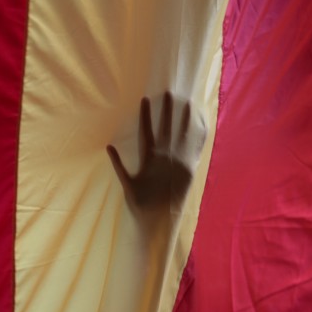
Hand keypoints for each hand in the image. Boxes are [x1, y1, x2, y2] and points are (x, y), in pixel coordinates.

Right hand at [107, 92, 205, 218]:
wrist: (163, 218)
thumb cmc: (142, 203)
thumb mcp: (127, 184)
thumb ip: (118, 164)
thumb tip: (108, 146)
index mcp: (150, 157)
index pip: (147, 130)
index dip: (145, 114)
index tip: (145, 99)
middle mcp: (167, 155)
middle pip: (167, 127)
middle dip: (167, 109)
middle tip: (168, 92)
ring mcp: (181, 160)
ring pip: (184, 133)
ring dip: (185, 117)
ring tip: (187, 102)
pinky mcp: (192, 168)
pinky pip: (198, 148)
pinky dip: (200, 135)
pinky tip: (203, 123)